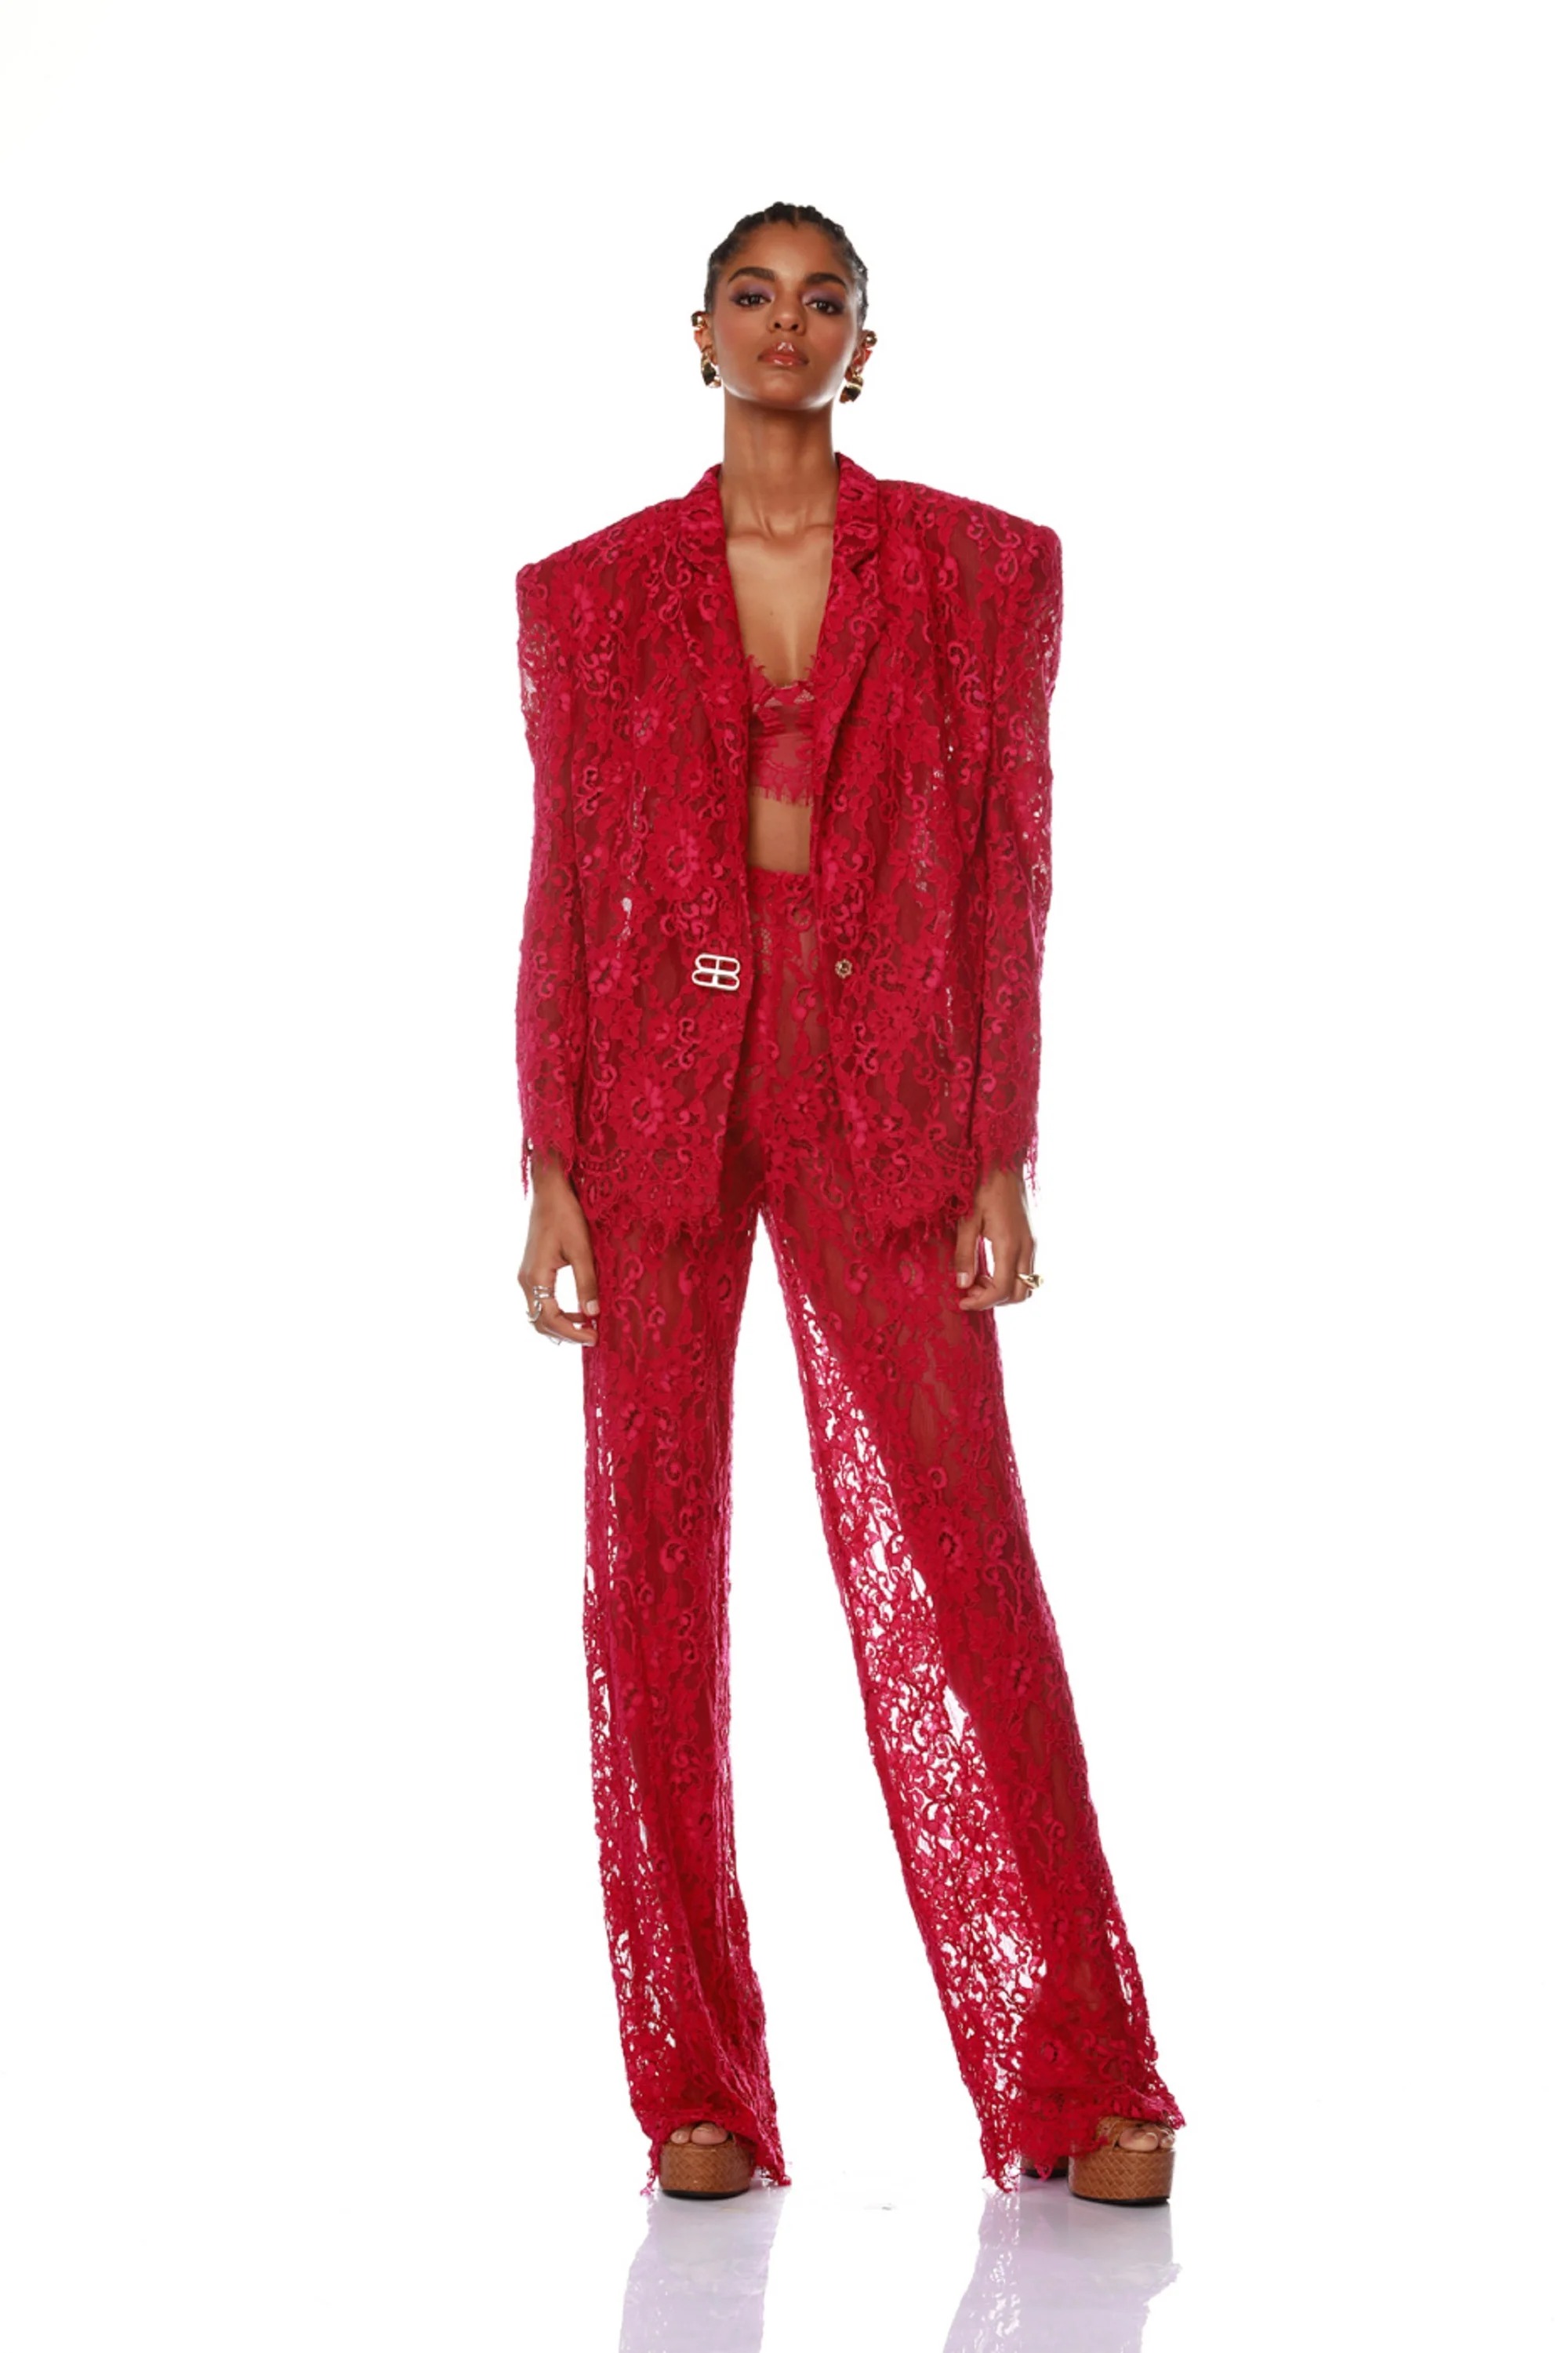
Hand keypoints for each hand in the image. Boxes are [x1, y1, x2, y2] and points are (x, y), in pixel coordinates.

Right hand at [517, 1154, 599, 1345]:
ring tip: (587, 1325)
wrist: (549, 1191)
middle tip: (592, 1336)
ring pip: (539, 1313)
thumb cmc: (565, 1215)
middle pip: (540, 1321)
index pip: (550, 1318)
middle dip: (565, 1333)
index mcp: (536, 1276)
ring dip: (561, 1324)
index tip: (595, 1338)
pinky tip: (578, 1309)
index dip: (572, 1333)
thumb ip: (586, 1283)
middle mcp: (526, 1279)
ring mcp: (527, 1275)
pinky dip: (557, 1311)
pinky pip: (541, 1300)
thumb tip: (593, 1314)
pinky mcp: (532, 1270)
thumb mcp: (581, 1249)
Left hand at [953, 1163, 1036, 1310]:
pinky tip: (988, 1266)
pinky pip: (1025, 1270)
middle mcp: (1026, 1247)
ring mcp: (1031, 1242)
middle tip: (969, 1290)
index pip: (1002, 1290)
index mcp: (1009, 1244)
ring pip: (1026, 1283)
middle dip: (995, 1300)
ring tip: (978, 1278)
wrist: (1003, 1161)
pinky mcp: (1030, 1237)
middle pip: (1020, 1294)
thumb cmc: (981, 1186)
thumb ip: (964, 1254)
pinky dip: (1008, 1277)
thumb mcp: (966, 1220)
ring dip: (1003, 1289)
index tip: (961, 1301)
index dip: (981, 1302)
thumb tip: (962, 1284)